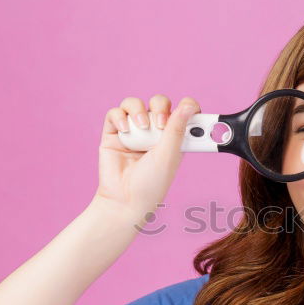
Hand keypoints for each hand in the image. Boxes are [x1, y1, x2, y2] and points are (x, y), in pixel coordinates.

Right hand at [92, 94, 200, 223]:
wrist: (124, 201)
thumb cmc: (150, 184)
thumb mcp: (169, 155)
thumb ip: (177, 129)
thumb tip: (188, 105)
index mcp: (173, 138)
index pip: (182, 112)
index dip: (187, 107)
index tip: (189, 109)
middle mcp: (154, 132)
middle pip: (158, 103)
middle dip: (160, 108)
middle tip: (160, 124)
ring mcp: (133, 132)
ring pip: (135, 104)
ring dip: (138, 110)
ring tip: (141, 127)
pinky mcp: (113, 134)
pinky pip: (115, 114)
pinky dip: (119, 117)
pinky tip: (124, 131)